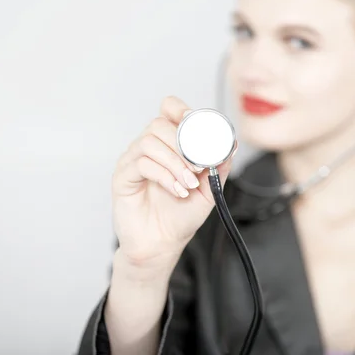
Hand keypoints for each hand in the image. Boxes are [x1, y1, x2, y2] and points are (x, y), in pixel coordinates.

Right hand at [111, 96, 235, 270]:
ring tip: (189, 183)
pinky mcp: (123, 177)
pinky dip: (164, 175)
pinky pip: (141, 163)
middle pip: (159, 124)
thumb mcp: (209, 189)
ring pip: (149, 141)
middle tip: (199, 167)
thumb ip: (218, 166)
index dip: (181, 110)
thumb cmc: (180, 216)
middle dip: (183, 143)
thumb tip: (232, 144)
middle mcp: (148, 148)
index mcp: (168, 144)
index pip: (168, 109)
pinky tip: (177, 190)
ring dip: (175, 161)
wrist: (162, 244)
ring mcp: (132, 160)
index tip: (197, 125)